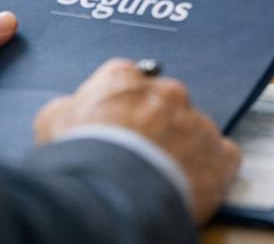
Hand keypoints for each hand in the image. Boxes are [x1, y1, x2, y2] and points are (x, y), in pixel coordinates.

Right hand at [35, 59, 240, 223]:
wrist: (109, 194)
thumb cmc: (78, 159)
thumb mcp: (51, 125)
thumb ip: (65, 108)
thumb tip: (68, 107)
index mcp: (126, 80)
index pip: (127, 78)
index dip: (121, 105)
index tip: (117, 125)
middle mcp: (167, 92)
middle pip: (165, 104)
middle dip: (154, 127)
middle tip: (138, 157)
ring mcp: (196, 121)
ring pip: (193, 131)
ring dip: (181, 149)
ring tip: (160, 179)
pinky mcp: (219, 155)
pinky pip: (223, 156)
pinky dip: (211, 170)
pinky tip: (192, 186)